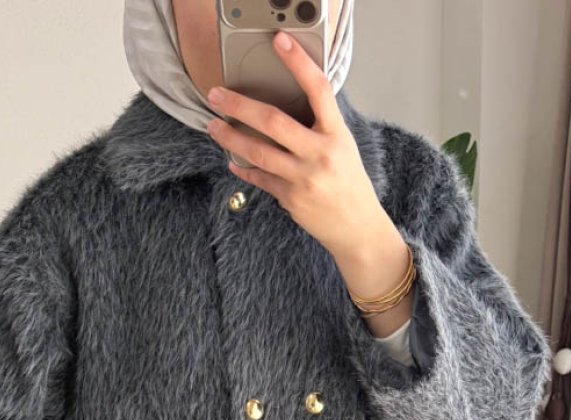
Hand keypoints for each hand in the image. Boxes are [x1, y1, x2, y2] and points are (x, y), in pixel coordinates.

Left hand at [204, 32, 387, 260]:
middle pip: (273, 122)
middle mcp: (320, 154)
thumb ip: (319, 125)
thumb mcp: (342, 145)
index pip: (318, 89)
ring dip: (230, 138)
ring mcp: (303, 178)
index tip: (280, 42)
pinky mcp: (291, 199)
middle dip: (240, 106)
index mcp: (336, 134)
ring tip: (213, 126)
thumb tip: (286, 103)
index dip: (299, 63)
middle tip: (216, 96)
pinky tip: (232, 161)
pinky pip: (260, 179)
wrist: (356, 227)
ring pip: (258, 152)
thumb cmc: (348, 182)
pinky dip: (244, 169)